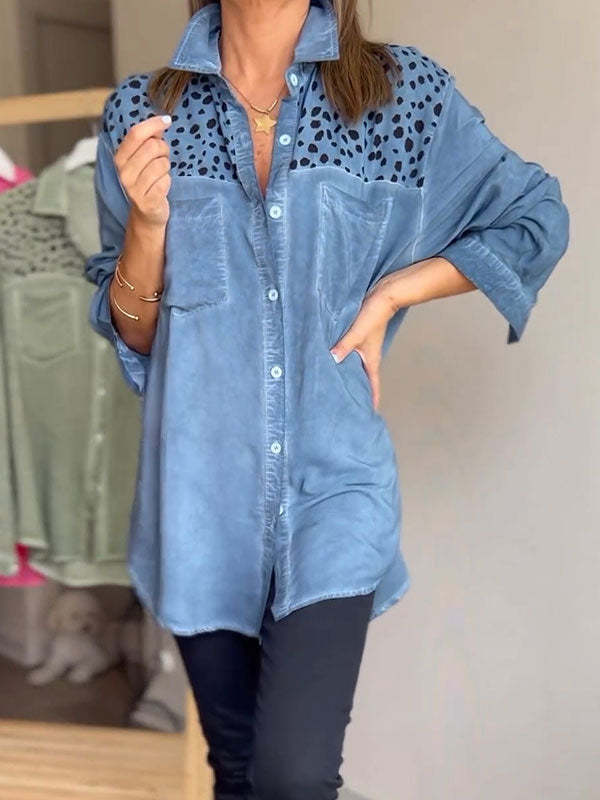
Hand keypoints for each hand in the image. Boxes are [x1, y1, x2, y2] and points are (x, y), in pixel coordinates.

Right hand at [113, 114, 172, 227]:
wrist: (146, 213)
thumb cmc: (147, 181)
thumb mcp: (142, 159)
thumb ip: (149, 140)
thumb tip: (162, 121)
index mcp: (120, 158)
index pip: (136, 133)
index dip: (153, 124)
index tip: (167, 120)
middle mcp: (124, 172)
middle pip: (153, 146)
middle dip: (163, 149)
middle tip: (162, 158)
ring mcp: (134, 188)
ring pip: (162, 164)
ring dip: (166, 167)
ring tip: (160, 174)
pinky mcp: (147, 201)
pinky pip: (166, 181)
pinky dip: (167, 181)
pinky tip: (161, 187)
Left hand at [329, 289, 395, 411]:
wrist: (384, 294)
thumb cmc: (375, 314)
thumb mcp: (358, 332)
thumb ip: (344, 346)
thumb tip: (332, 359)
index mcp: (371, 360)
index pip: (373, 386)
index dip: (372, 400)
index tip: (368, 414)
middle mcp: (368, 356)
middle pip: (363, 378)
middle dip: (357, 391)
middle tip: (346, 403)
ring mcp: (364, 347)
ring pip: (355, 366)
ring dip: (348, 375)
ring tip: (335, 385)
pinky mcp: (359, 337)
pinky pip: (350, 353)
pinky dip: (343, 359)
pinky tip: (332, 358)